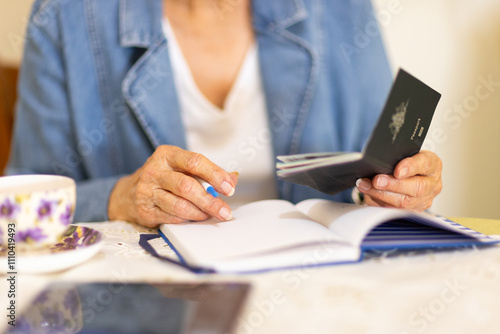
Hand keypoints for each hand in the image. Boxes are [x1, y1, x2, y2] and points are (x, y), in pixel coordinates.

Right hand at [108, 145, 237, 226]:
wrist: (128, 193)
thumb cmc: (163, 177)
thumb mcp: (183, 167)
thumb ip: (208, 172)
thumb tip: (233, 178)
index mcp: (167, 154)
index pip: (195, 162)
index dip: (215, 175)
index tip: (230, 188)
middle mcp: (155, 170)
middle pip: (187, 186)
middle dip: (210, 201)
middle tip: (225, 211)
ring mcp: (147, 191)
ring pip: (179, 205)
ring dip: (200, 213)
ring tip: (210, 215)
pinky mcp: (145, 210)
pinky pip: (172, 218)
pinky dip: (187, 220)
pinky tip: (194, 218)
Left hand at [355, 150, 441, 210]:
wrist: (407, 176)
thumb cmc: (404, 162)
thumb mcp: (403, 154)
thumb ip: (395, 157)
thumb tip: (375, 162)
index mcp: (433, 164)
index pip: (425, 164)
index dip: (411, 167)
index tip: (397, 171)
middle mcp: (432, 183)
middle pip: (417, 187)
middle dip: (393, 184)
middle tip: (377, 181)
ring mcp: (425, 199)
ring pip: (405, 202)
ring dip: (382, 194)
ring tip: (365, 186)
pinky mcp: (413, 210)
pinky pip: (396, 209)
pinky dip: (379, 201)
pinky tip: (369, 194)